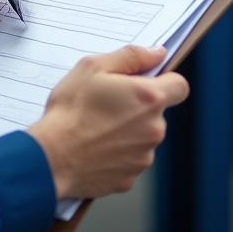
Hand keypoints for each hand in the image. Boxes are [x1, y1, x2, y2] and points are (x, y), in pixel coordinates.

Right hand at [26, 45, 188, 200]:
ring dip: (127, 130)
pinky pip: (129, 159)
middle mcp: (154, 129)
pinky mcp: (130, 178)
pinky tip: (94, 146)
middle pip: (157, 113)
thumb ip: (131, 56)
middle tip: (106, 103)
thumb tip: (156, 53)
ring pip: (142, 137)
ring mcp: (143, 157)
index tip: (145, 81)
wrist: (52, 157)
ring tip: (95, 126)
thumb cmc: (70, 110)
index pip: (180, 86)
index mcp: (149, 98)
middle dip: (137, 107)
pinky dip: (116, 153)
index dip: (165, 81)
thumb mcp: (93, 67)